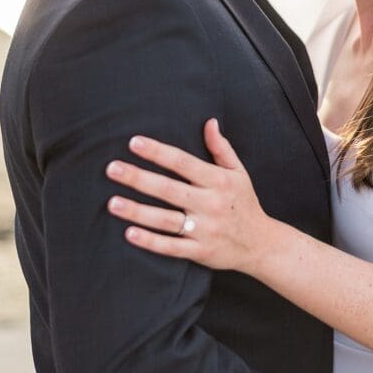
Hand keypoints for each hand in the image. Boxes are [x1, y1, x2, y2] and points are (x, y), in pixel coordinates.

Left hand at [106, 119, 270, 271]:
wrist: (261, 244)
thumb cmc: (244, 203)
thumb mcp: (238, 172)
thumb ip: (221, 148)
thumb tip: (209, 121)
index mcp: (218, 181)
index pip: (183, 162)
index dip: (158, 152)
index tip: (134, 142)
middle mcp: (210, 204)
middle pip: (169, 189)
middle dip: (139, 178)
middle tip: (112, 169)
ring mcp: (204, 229)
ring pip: (166, 219)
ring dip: (137, 211)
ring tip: (112, 202)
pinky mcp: (200, 251)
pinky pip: (171, 247)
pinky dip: (150, 241)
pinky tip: (129, 233)